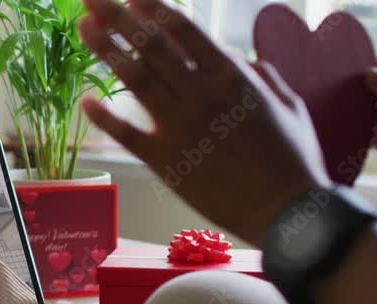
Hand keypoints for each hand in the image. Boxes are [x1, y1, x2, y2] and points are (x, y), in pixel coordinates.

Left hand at [79, 0, 329, 244]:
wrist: (285, 211)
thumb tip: (238, 58)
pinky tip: (85, 101)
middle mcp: (201, 95)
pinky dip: (104, 117)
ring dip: (106, 51)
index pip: (184, 32)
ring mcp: (180, 127)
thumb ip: (261, 75)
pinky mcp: (165, 162)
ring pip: (135, 80)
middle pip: (151, 46)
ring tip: (83, 28)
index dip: (153, 9)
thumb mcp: (288, 104)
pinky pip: (127, 134)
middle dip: (118, 18)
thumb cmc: (293, 159)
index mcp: (232, 77)